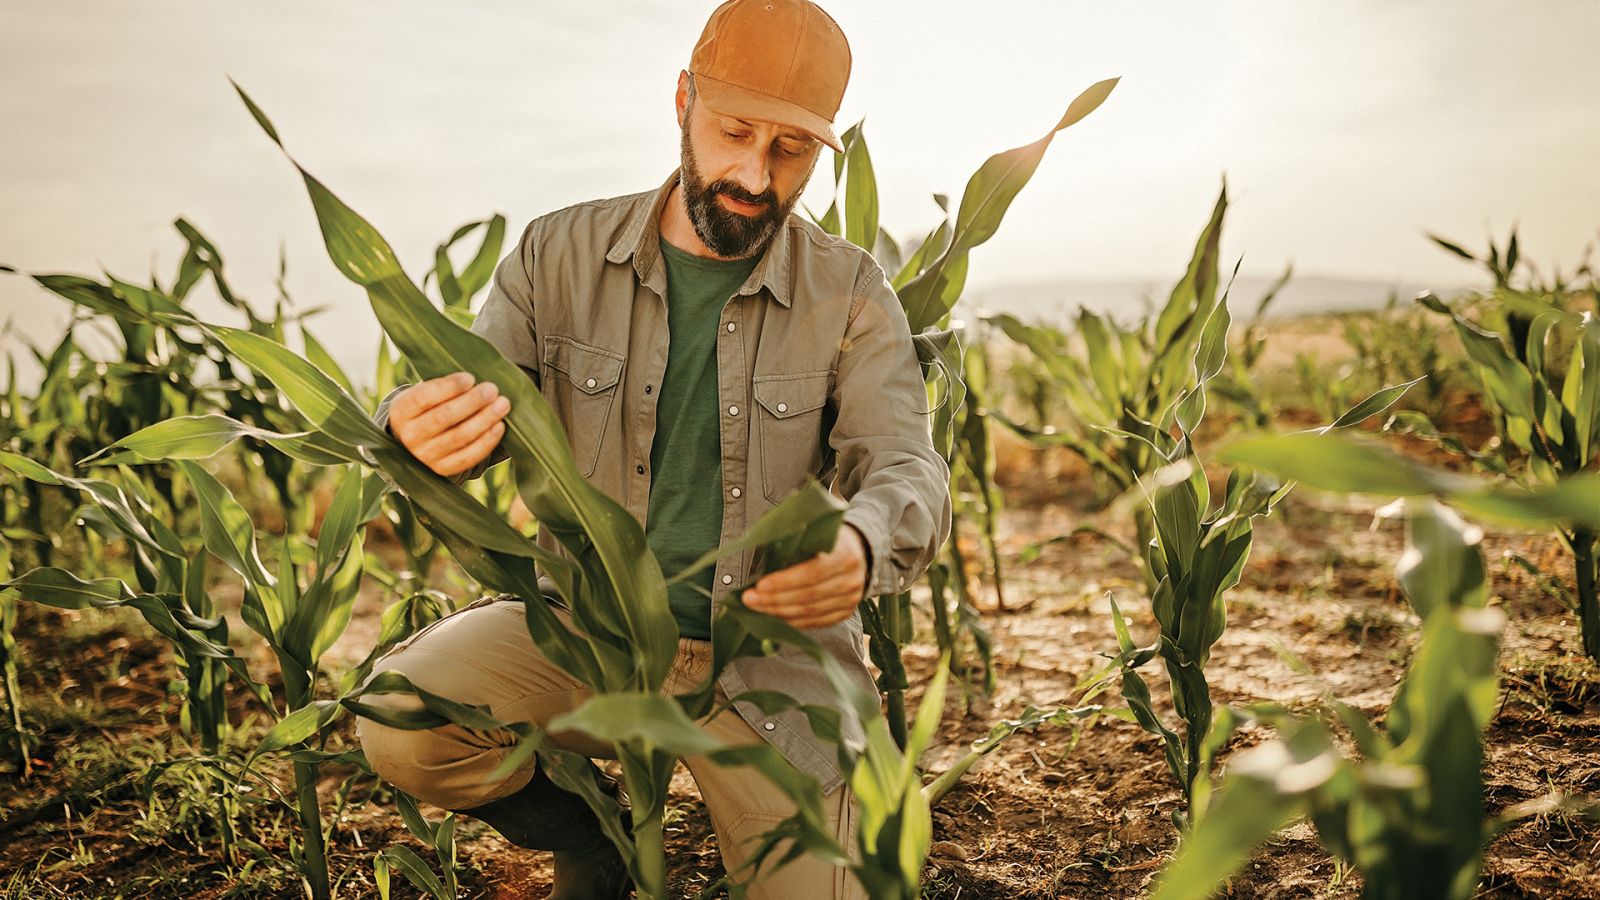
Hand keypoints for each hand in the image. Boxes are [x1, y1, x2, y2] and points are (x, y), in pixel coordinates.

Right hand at [389, 372, 510, 476]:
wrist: (414, 442)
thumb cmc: (426, 409)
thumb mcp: (423, 394)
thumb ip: (444, 387)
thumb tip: (477, 383)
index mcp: (401, 411)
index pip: (423, 397)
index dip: (449, 387)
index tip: (470, 378)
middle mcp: (410, 435)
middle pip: (444, 417)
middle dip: (472, 401)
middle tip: (492, 390)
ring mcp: (425, 456)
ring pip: (459, 437)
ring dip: (485, 419)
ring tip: (502, 405)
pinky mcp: (442, 469)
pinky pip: (468, 457)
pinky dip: (486, 441)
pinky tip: (499, 426)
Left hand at [743, 523, 868, 629]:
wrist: (859, 550)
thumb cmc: (828, 539)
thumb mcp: (816, 532)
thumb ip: (794, 544)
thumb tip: (759, 560)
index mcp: (845, 555)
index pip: (812, 573)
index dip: (784, 582)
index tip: (760, 584)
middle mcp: (851, 580)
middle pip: (808, 597)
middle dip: (774, 600)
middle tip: (750, 599)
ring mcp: (851, 600)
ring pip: (810, 613)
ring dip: (779, 614)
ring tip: (757, 608)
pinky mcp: (846, 613)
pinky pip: (816, 623)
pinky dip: (793, 622)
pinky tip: (774, 618)